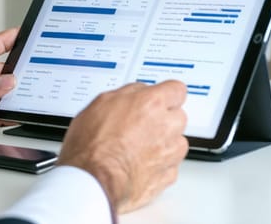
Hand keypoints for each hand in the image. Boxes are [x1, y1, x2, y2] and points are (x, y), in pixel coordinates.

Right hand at [57, 80, 187, 213]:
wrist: (94, 181)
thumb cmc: (92, 146)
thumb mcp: (100, 104)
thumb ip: (127, 94)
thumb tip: (136, 93)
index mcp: (151, 103)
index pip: (176, 89)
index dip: (167, 95)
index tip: (161, 99)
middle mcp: (166, 126)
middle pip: (178, 116)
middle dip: (164, 120)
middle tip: (142, 125)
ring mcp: (170, 152)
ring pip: (177, 142)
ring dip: (164, 143)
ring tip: (138, 148)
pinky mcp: (168, 175)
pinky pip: (170, 165)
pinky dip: (159, 166)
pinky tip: (139, 164)